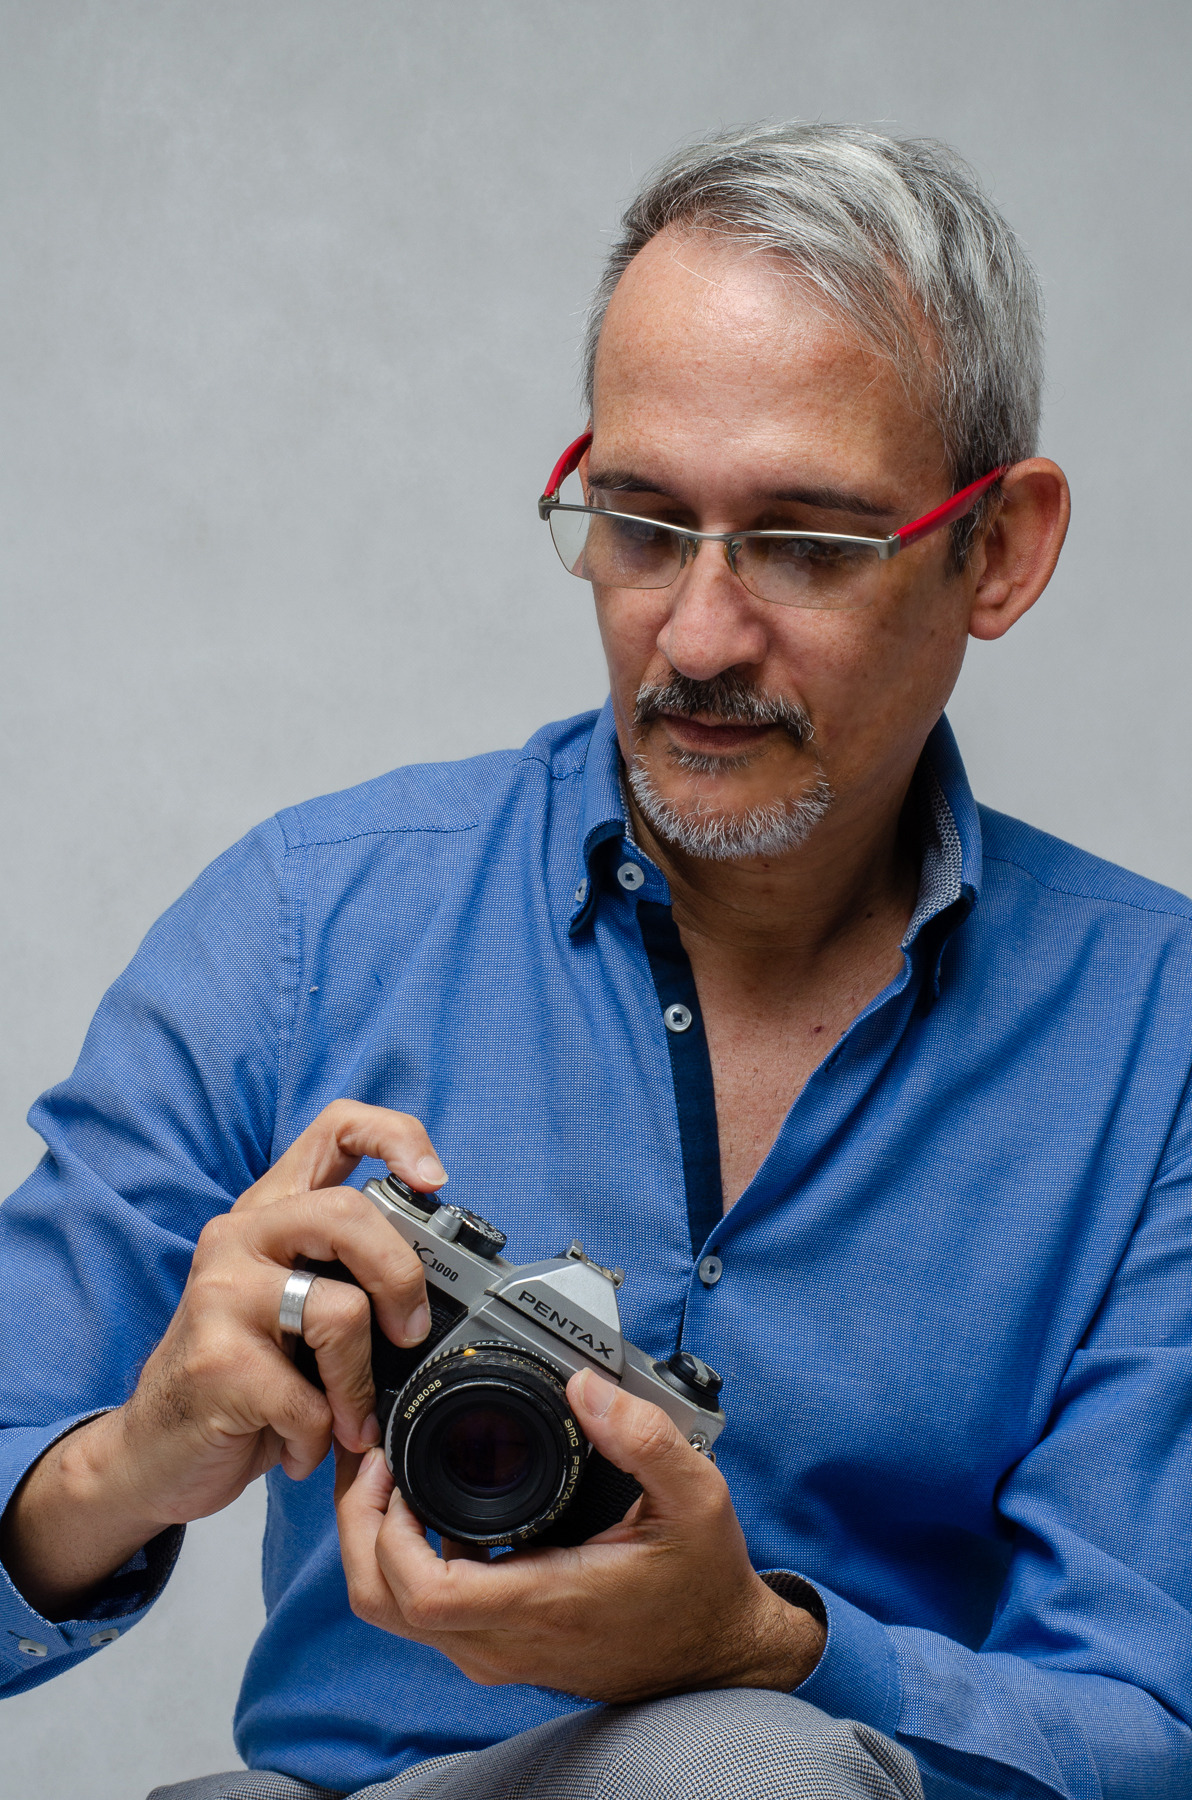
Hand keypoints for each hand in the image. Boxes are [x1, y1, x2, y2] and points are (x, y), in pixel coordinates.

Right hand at [2, 1100, 444, 1617]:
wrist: (155, 1449)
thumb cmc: (245, 1372)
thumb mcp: (296, 1307)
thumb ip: (349, 1276)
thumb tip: (445, 1289)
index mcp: (272, 1211)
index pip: (337, 1127)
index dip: (397, 1137)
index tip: (434, 1181)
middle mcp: (241, 1236)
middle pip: (350, 1214)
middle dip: (402, 1279)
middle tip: (409, 1335)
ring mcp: (222, 1294)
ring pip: (341, 1312)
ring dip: (360, 1386)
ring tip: (350, 1421)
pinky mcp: (216, 1362)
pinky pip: (311, 1401)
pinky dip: (322, 1438)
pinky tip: (300, 1445)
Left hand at [335, 1367, 824, 1701]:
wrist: (720, 1655)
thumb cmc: (703, 1582)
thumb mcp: (695, 1496)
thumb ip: (644, 1436)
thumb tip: (583, 1386)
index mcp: (541, 1603)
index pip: (421, 1592)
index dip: (384, 1529)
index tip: (392, 1466)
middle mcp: (504, 1640)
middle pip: (381, 1601)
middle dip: (358, 1525)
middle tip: (376, 1458)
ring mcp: (497, 1650)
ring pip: (394, 1610)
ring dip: (376, 1541)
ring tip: (394, 1472)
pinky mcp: (499, 1647)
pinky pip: (424, 1610)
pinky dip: (405, 1558)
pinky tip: (431, 1504)